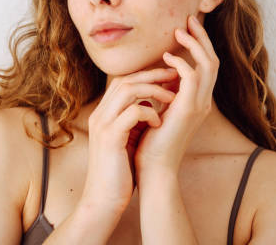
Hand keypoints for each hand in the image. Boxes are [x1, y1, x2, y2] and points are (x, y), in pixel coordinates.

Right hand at [79, 68, 177, 214]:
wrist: (103, 200)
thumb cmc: (119, 172)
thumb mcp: (128, 139)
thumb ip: (135, 121)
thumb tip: (151, 105)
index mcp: (104, 114)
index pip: (123, 81)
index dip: (146, 75)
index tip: (168, 76)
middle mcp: (100, 115)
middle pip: (125, 80)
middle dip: (152, 75)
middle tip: (174, 75)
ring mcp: (103, 124)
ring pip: (128, 90)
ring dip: (154, 90)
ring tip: (172, 97)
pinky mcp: (110, 137)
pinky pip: (132, 112)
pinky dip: (149, 112)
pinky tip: (159, 123)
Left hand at [134, 14, 219, 174]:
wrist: (153, 167)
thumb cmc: (151, 140)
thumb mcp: (160, 108)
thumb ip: (164, 91)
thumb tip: (158, 72)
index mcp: (197, 100)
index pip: (205, 65)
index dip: (198, 44)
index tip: (184, 28)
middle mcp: (203, 101)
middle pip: (212, 60)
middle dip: (201, 38)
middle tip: (187, 19)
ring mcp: (199, 105)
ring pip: (207, 65)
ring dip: (194, 44)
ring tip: (179, 31)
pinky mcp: (188, 109)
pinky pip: (192, 77)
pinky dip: (182, 63)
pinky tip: (168, 58)